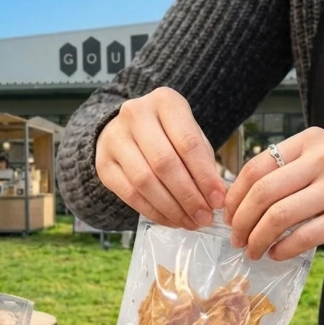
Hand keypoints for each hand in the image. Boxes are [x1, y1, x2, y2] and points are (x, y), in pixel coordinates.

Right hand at [96, 87, 226, 228]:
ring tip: (190, 223)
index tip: (219, 201)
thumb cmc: (169, 134)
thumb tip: (215, 199)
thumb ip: (204, 163)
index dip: (205, 176)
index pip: (187, 143)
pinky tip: (171, 221)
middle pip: (164, 163)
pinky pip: (130, 195)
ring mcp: (115, 138)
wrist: (127, 129)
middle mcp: (135, 114)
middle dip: (189, 196)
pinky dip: (154, 212)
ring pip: (145, 181)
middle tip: (205, 218)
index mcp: (165, 102)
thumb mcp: (191, 136)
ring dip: (172, 208)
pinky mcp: (104, 164)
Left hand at [224, 127, 323, 259]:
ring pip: (279, 216)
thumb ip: (288, 168)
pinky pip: (303, 237)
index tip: (228, 214)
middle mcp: (323, 160)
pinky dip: (282, 249)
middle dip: (241, 221)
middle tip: (236, 238)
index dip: (235, 195)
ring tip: (252, 250)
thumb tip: (241, 197)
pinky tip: (276, 254)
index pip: (257, 167)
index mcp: (311, 140)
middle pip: (263, 192)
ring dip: (258, 238)